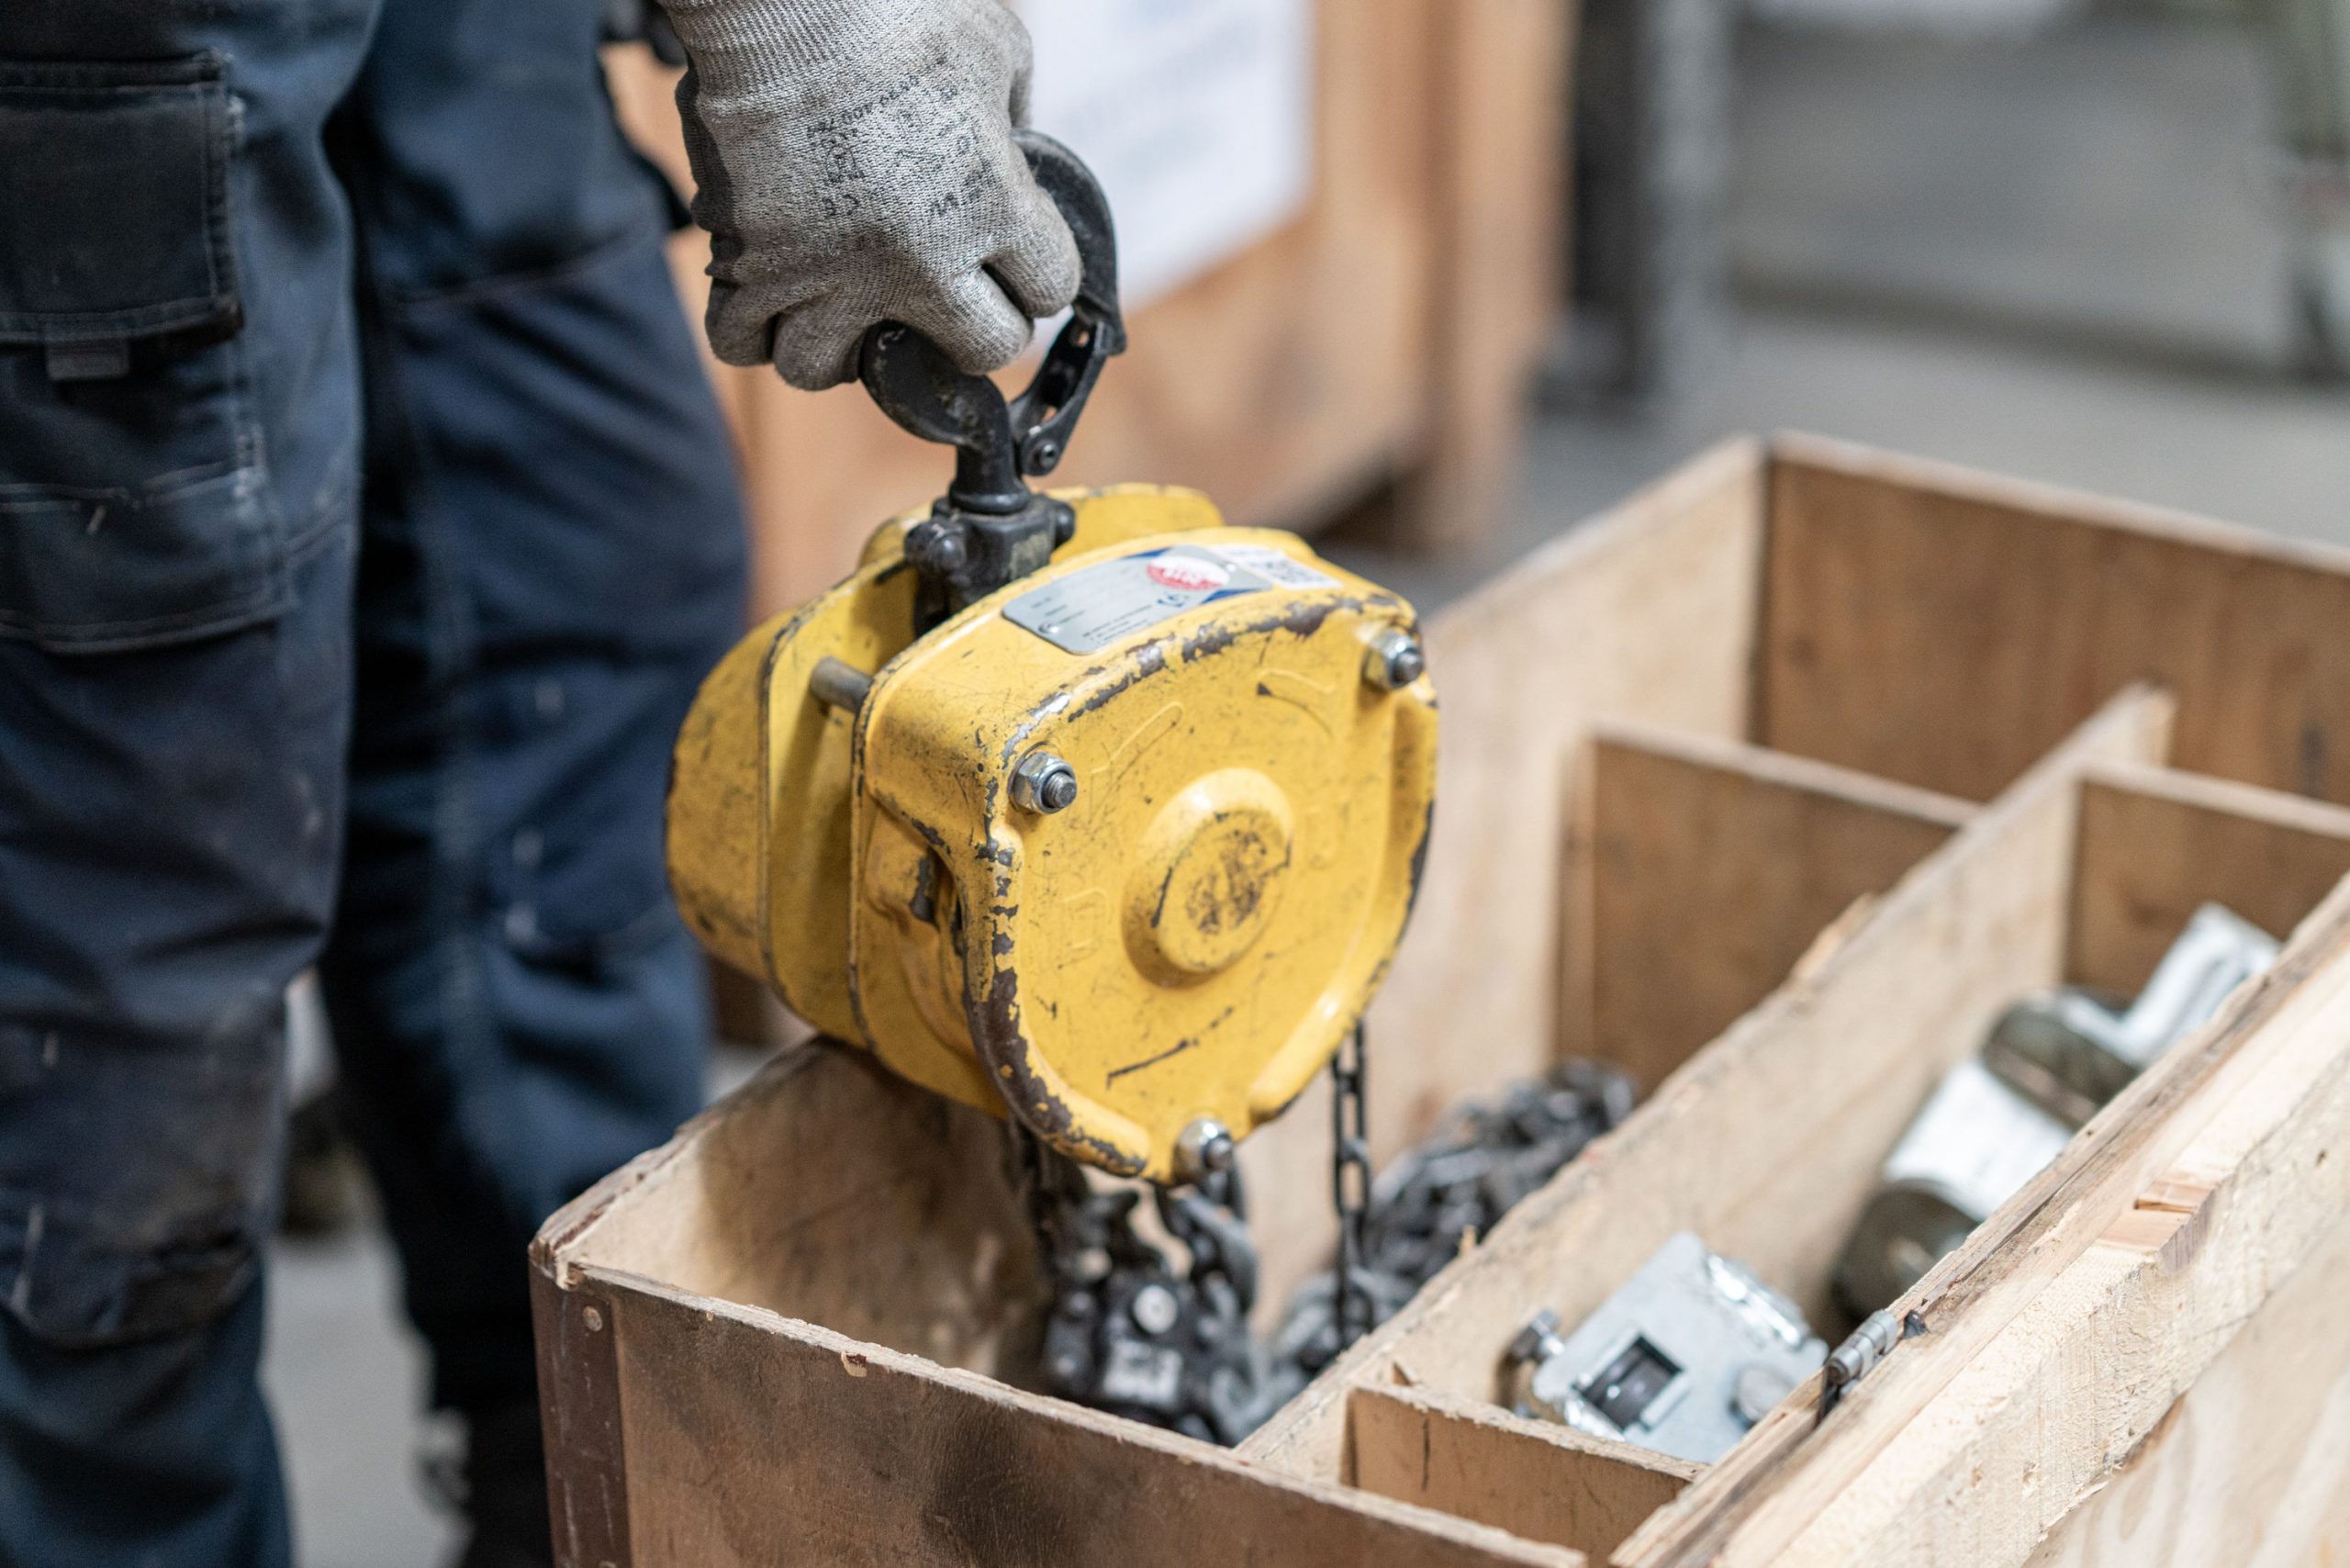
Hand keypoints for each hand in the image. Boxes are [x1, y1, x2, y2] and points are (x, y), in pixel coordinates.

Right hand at [660, 0, 1082, 390]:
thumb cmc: (889, 8)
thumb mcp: (995, 49)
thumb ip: (1015, 114)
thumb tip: (1016, 144)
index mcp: (992, 205)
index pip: (1049, 290)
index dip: (1037, 274)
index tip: (1017, 260)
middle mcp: (918, 259)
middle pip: (979, 352)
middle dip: (971, 327)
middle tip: (948, 297)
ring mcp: (828, 272)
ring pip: (837, 368)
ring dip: (845, 345)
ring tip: (843, 304)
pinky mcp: (750, 261)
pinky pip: (742, 341)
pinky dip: (753, 328)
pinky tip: (767, 296)